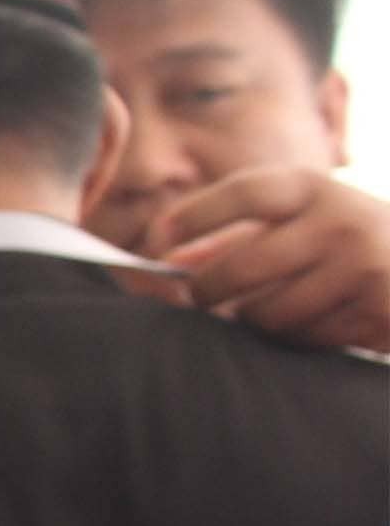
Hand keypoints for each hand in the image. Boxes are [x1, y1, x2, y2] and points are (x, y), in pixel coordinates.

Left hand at [151, 167, 389, 351]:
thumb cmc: (346, 241)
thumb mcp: (301, 219)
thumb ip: (240, 235)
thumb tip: (173, 259)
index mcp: (314, 188)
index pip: (245, 193)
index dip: (195, 215)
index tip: (158, 237)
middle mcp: (341, 220)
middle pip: (244, 265)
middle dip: (206, 289)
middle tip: (196, 298)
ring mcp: (364, 265)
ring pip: (270, 312)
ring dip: (255, 320)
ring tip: (263, 312)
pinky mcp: (380, 309)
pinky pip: (307, 337)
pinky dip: (297, 338)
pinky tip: (311, 323)